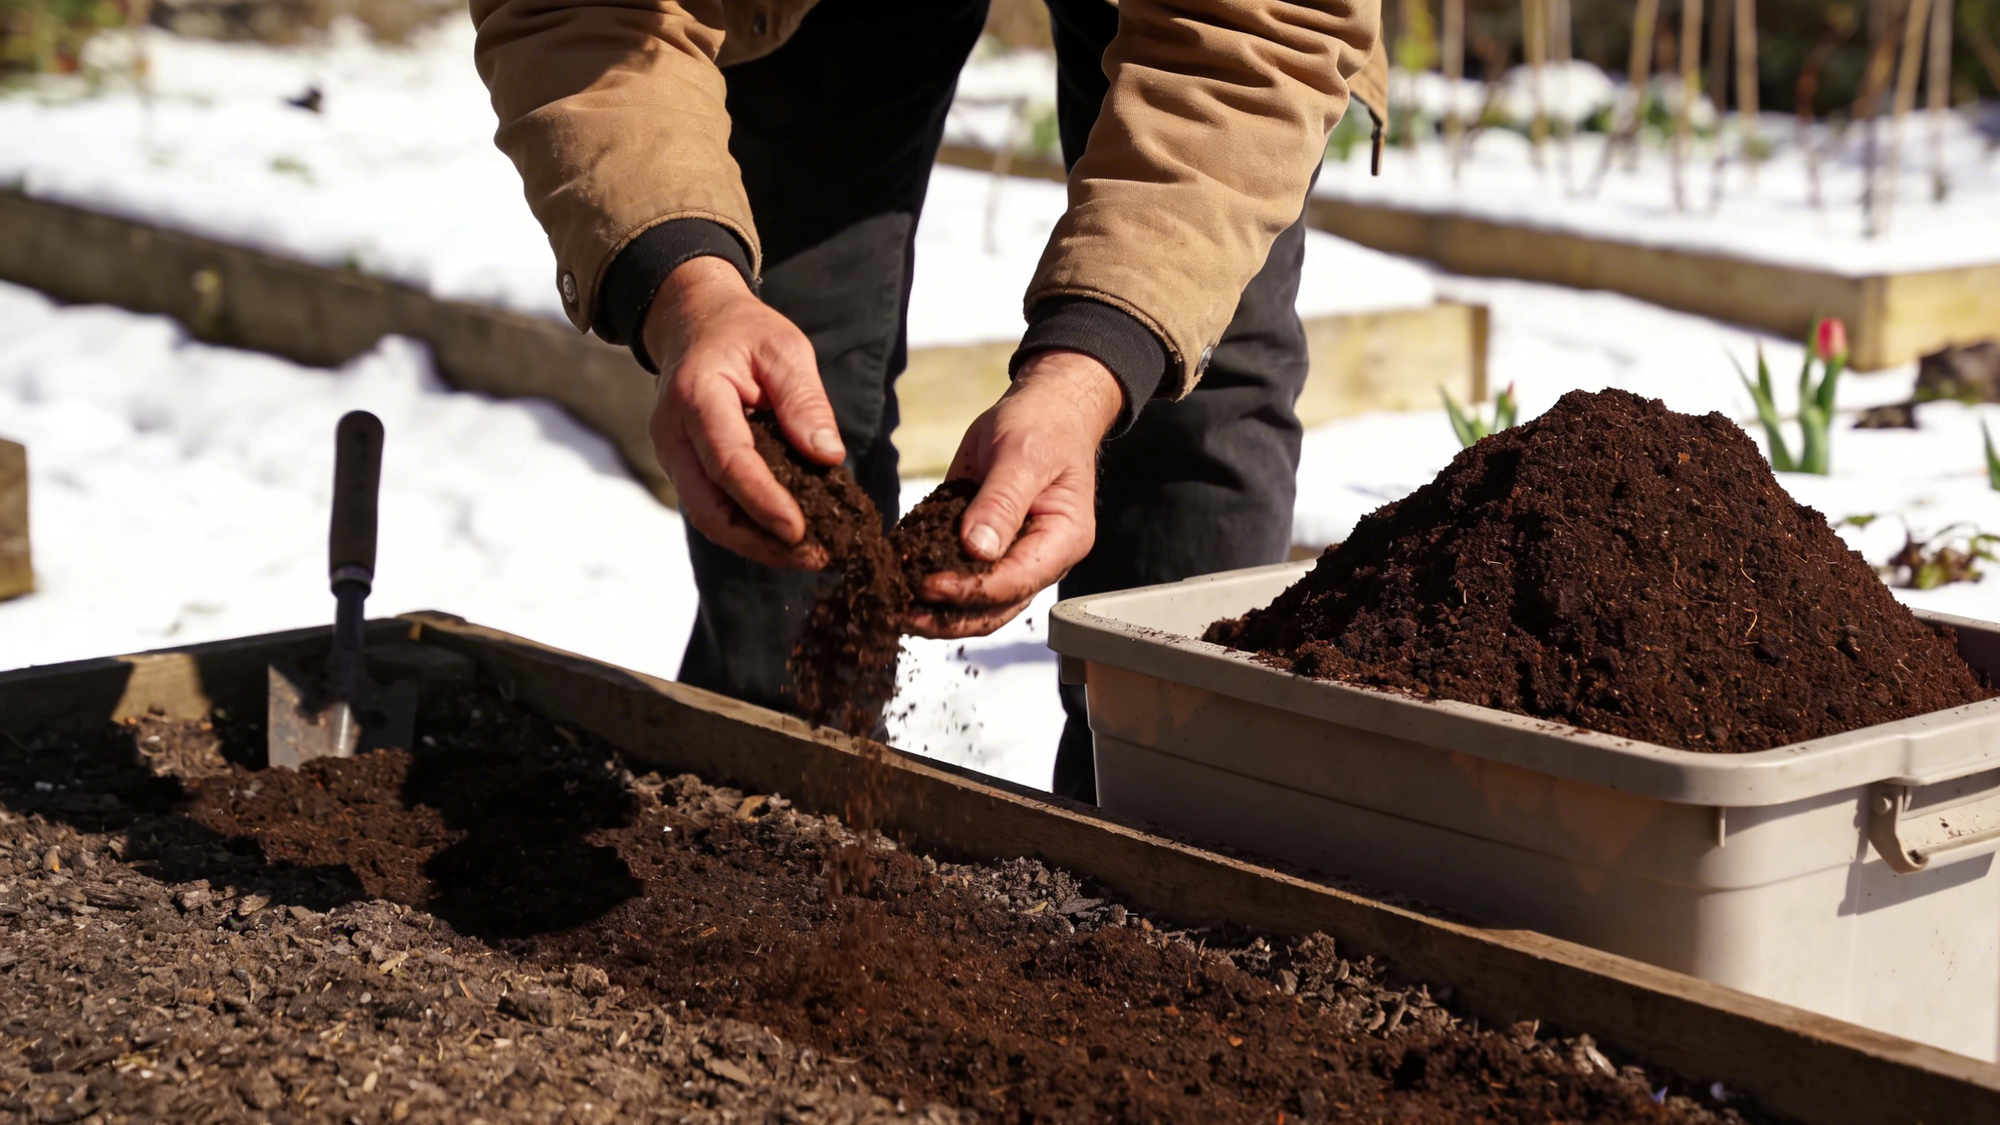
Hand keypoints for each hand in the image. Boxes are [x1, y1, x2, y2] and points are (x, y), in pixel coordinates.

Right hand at [645, 256, 844, 568]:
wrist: (695, 322)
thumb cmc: (743, 333)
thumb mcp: (784, 349)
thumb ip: (804, 401)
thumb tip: (828, 456)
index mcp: (697, 396)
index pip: (728, 461)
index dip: (763, 501)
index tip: (801, 531)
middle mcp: (673, 433)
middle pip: (709, 507)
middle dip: (761, 541)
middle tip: (815, 556)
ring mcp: (673, 455)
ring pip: (708, 517)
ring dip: (756, 543)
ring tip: (808, 555)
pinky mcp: (684, 468)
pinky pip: (713, 508)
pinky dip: (749, 528)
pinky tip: (787, 538)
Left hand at [905, 350, 1123, 638]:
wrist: (1044, 409)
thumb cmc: (1043, 426)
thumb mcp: (1023, 455)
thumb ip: (1001, 502)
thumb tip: (977, 550)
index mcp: (1061, 540)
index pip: (1015, 582)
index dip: (971, 590)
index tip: (929, 585)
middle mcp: (1038, 558)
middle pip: (995, 608)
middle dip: (948, 617)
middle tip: (901, 613)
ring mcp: (1011, 556)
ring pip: (976, 604)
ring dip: (936, 612)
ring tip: (894, 609)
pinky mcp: (983, 546)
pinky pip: (959, 575)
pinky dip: (929, 585)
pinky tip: (897, 582)